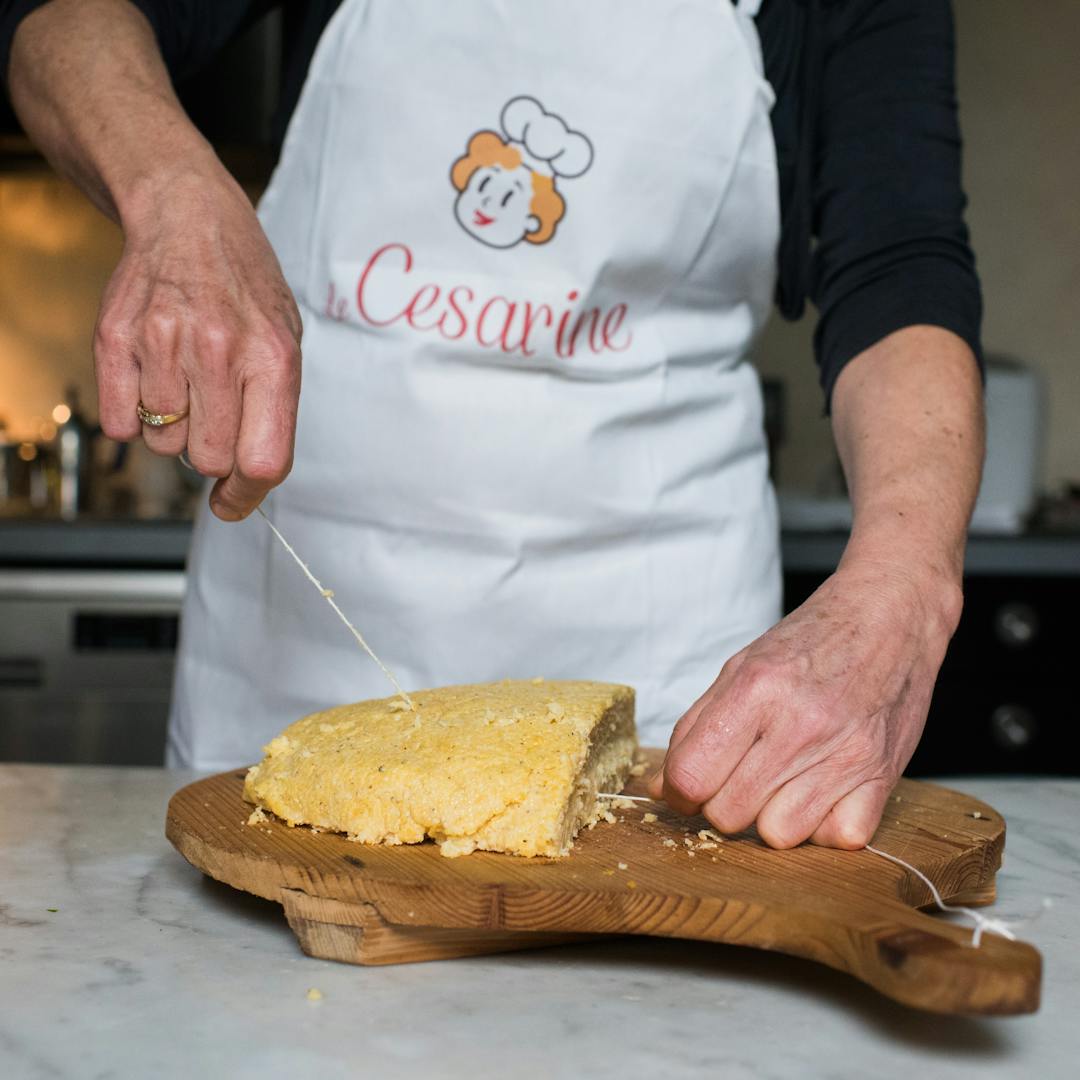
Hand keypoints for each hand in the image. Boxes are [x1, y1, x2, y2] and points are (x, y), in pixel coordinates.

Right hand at [94, 169, 301, 519]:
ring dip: (175, 429)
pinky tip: (154, 378)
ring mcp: (163, 343)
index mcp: (272, 357)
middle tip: (214, 420)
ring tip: (186, 382)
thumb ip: (274, 411)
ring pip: (164, 444)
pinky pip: (121, 423)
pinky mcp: (115, 339)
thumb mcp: (285, 340)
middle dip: (213, 455)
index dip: (249, 495)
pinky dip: (135, 415)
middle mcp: (219, 351)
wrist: (187, 217)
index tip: (235, 502)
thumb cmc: (243, 284)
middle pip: (210, 459)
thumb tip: (250, 480)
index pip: (264, 459)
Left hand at [647, 559, 962, 848]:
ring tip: (780, 783)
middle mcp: (800, 724)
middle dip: (721, 804)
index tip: (686, 787)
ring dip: (770, 817)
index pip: (691, 775)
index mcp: (755, 689)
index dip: (678, 790)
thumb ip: (697, 728)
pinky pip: (837, 838)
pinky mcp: (882, 777)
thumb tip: (662, 788)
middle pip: (729, 813)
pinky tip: (820, 793)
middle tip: (737, 778)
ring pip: (779, 835)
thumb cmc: (812, 640)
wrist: (890, 616)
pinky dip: (824, 825)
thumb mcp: (741, 667)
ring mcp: (845, 754)